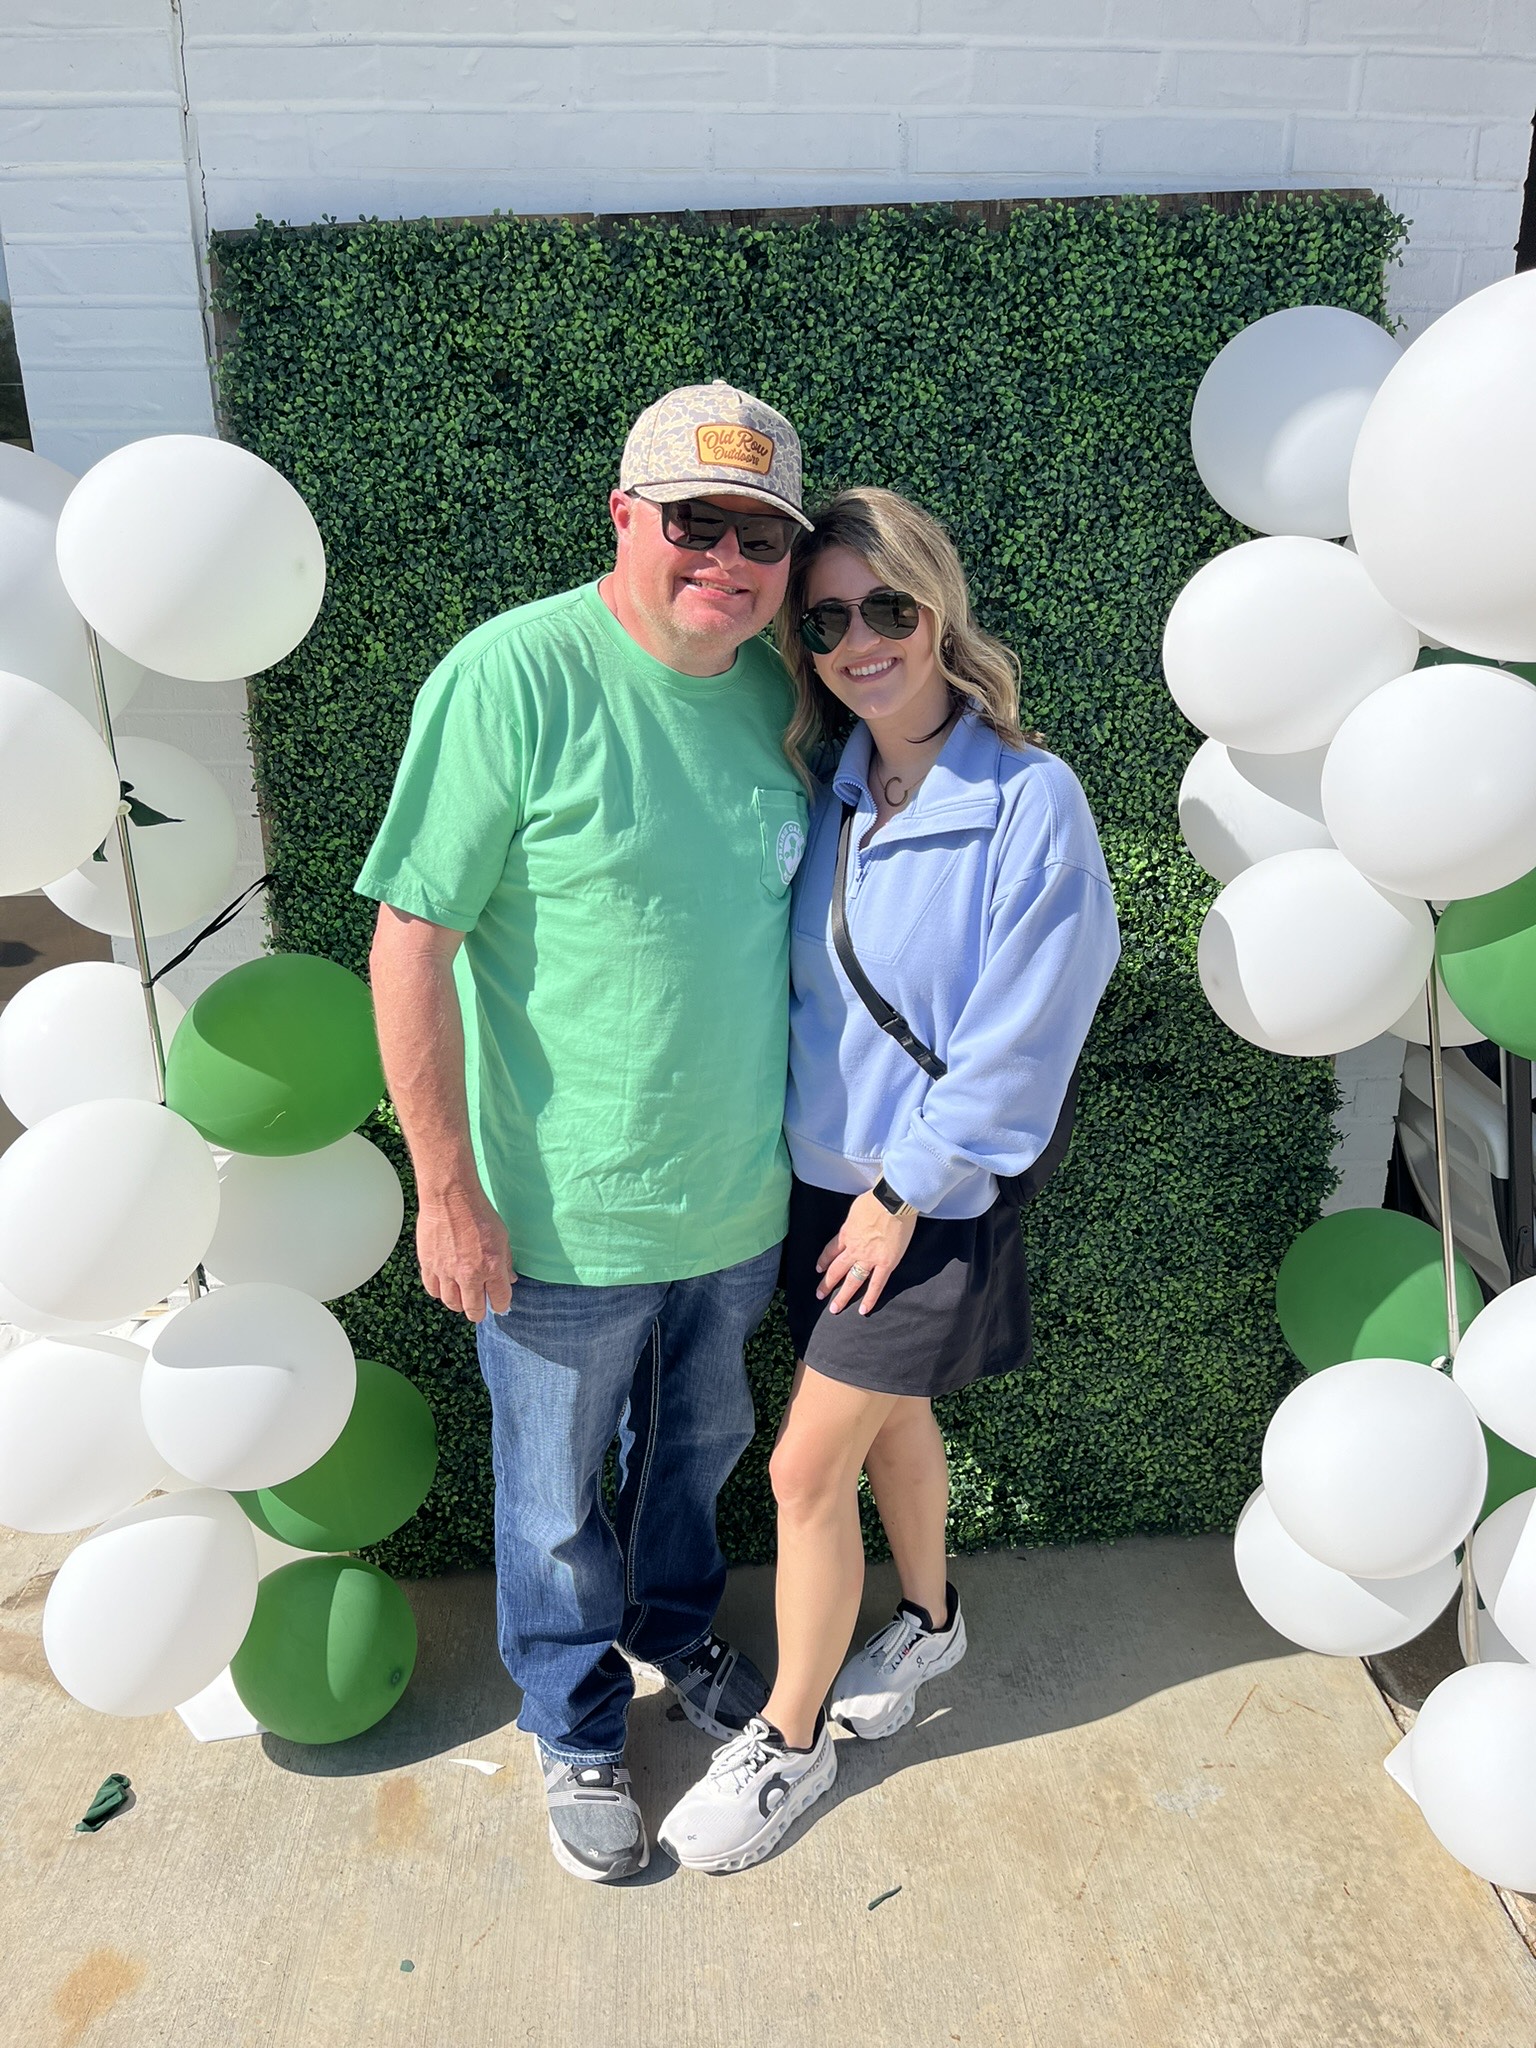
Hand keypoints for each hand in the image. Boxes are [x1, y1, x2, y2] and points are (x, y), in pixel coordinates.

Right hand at [416, 1180, 516, 1321]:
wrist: (450, 1198)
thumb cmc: (478, 1213)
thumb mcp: (502, 1237)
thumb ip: (506, 1262)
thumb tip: (510, 1279)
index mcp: (492, 1267)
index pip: (500, 1301)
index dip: (501, 1305)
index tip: (499, 1303)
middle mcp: (469, 1275)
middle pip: (474, 1309)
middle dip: (479, 1311)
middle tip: (479, 1307)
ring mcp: (447, 1272)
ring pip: (452, 1304)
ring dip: (459, 1303)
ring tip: (462, 1296)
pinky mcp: (429, 1265)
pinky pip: (433, 1290)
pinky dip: (440, 1292)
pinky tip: (445, 1285)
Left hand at [816, 1191, 916, 1315]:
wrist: (892, 1201)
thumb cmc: (877, 1198)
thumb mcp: (856, 1208)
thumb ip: (855, 1219)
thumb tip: (858, 1221)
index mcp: (847, 1233)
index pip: (831, 1250)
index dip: (824, 1260)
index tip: (818, 1268)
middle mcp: (854, 1248)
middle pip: (836, 1269)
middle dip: (827, 1283)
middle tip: (819, 1295)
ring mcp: (869, 1258)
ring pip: (852, 1280)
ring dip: (842, 1295)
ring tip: (834, 1309)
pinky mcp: (885, 1264)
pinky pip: (876, 1285)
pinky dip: (870, 1298)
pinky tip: (863, 1310)